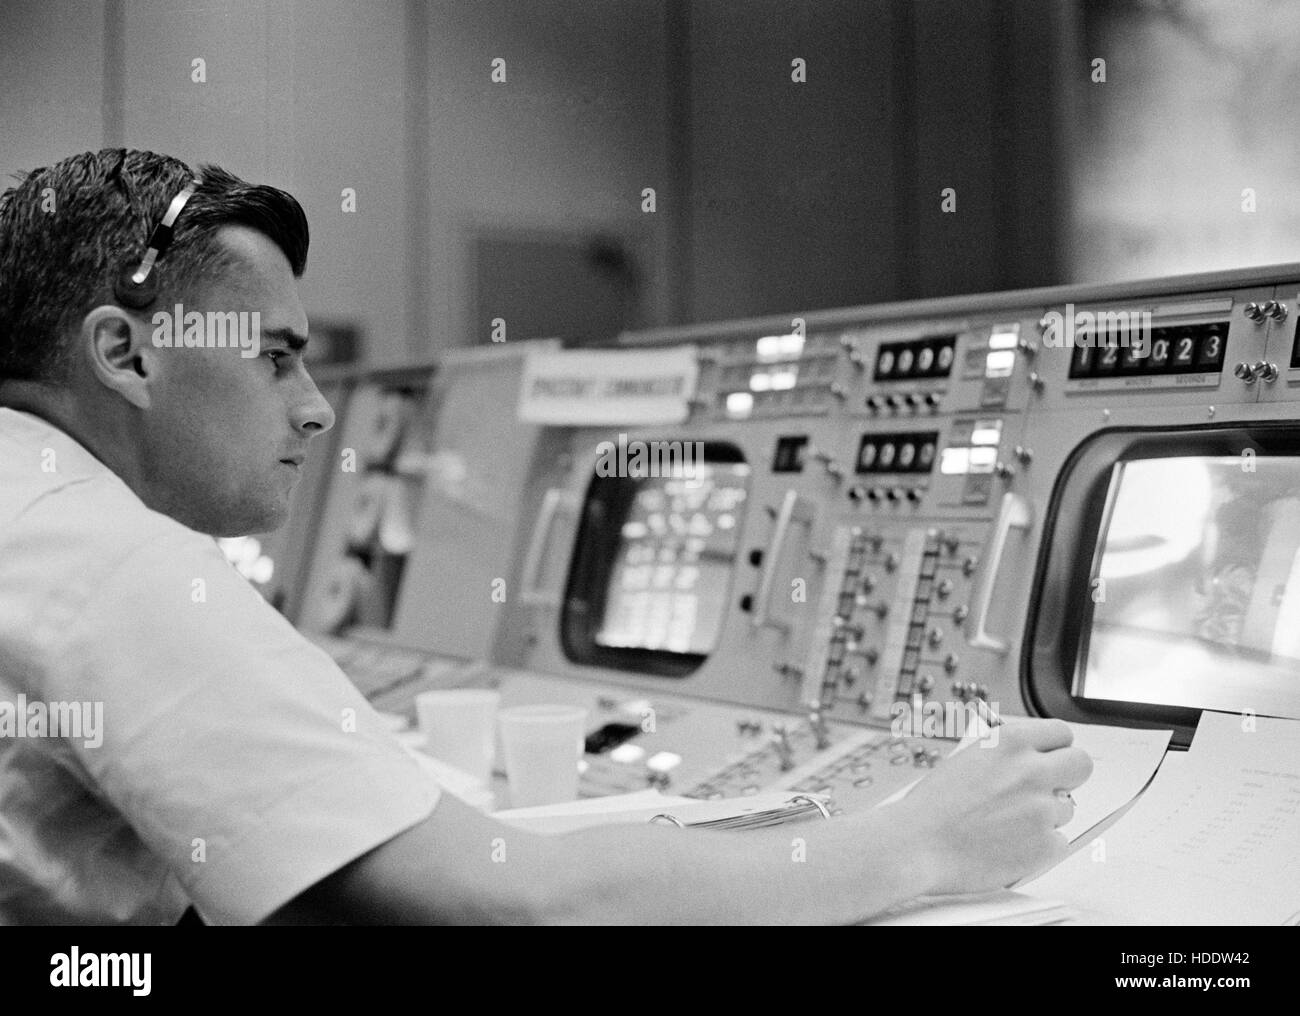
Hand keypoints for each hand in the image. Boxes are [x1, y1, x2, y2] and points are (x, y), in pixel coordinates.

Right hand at [890, 719, 1092, 894]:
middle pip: (1081, 764)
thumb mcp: (966, 759)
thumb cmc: (932, 805)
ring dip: (1047, 816)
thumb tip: (1031, 760)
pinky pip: (1059, 842)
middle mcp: (1031, 771)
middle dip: (1068, 776)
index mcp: (1010, 742)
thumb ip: (1005, 756)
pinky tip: (1010, 845)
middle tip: (1048, 788)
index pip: (1062, 733)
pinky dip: (1040, 847)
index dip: (1055, 748)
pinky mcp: (1046, 845)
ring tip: (1009, 825)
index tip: (1050, 758)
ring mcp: (1042, 809)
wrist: (915, 844)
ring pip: (1068, 808)